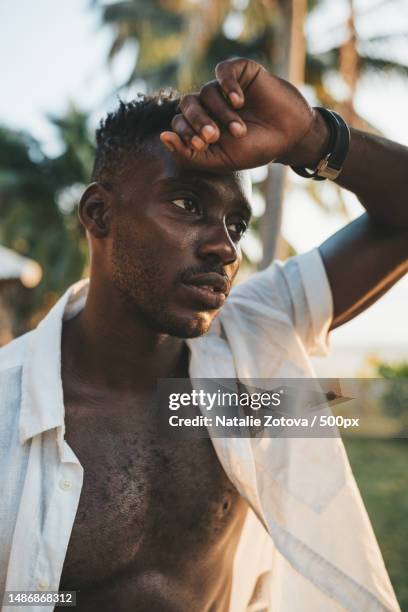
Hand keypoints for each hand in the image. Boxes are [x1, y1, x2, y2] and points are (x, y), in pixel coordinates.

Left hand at [160, 58, 328, 170]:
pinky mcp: (240, 72)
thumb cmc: (254, 150)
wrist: (290, 137)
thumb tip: (162, 136)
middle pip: (187, 104)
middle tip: (214, 136)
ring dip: (222, 113)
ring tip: (240, 129)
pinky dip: (227, 85)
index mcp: (200, 126)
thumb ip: (189, 154)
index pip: (179, 122)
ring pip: (206, 92)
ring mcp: (223, 88)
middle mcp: (209, 105)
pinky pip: (222, 71)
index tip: (202, 145)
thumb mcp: (220, 160)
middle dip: (197, 121)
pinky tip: (238, 100)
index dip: (185, 132)